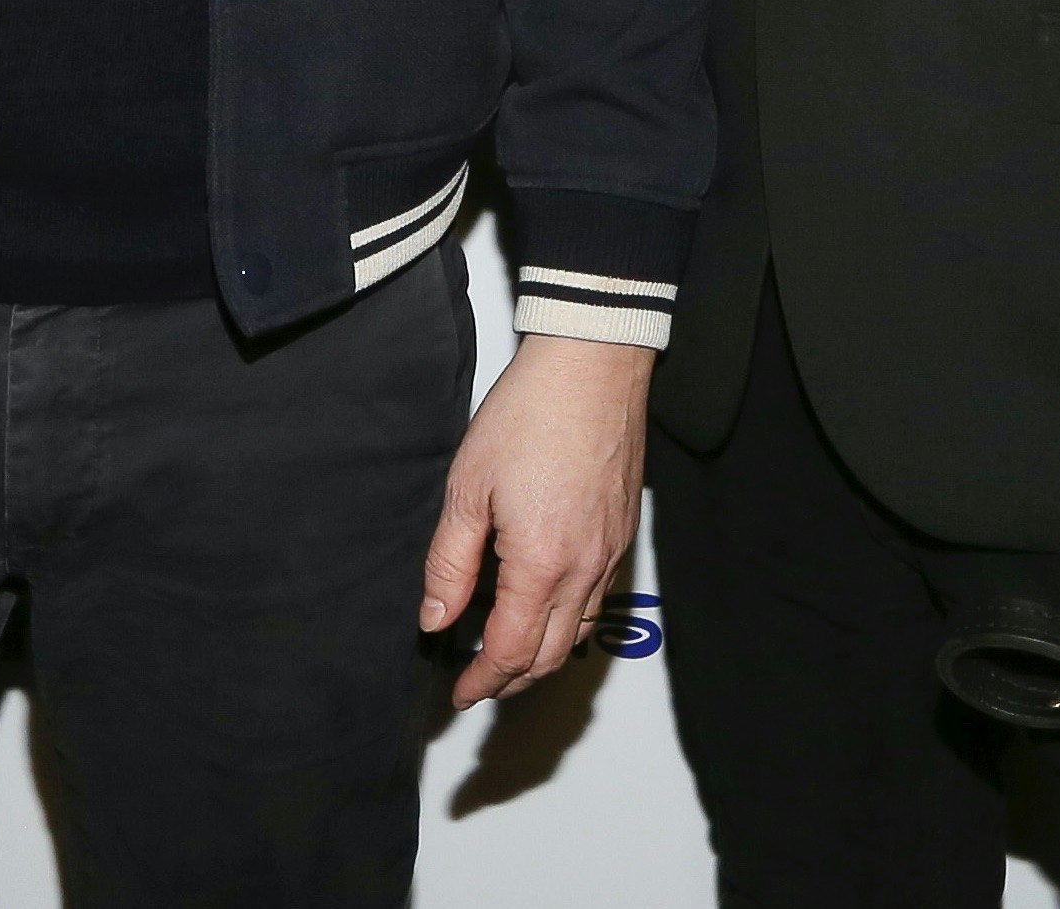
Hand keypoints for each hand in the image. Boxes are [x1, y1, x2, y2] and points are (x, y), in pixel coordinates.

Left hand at [424, 334, 651, 705]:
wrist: (592, 366)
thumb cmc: (529, 415)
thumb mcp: (467, 489)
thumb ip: (449, 564)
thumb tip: (436, 620)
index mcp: (541, 565)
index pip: (510, 652)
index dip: (482, 682)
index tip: (460, 694)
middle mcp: (585, 569)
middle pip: (549, 656)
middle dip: (511, 681)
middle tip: (477, 685)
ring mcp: (611, 553)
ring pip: (577, 632)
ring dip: (540, 657)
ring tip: (506, 658)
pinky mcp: (623, 533)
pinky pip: (597, 599)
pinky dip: (567, 622)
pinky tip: (543, 609)